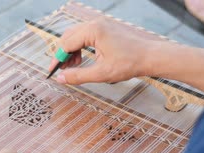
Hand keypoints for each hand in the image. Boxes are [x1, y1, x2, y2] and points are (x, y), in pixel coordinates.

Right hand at [49, 18, 164, 84]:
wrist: (150, 56)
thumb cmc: (130, 63)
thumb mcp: (101, 73)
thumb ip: (78, 76)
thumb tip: (61, 78)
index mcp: (93, 31)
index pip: (66, 44)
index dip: (58, 60)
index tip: (53, 72)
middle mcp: (95, 23)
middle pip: (68, 37)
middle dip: (63, 55)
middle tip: (63, 71)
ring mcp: (100, 24)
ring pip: (75, 36)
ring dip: (71, 51)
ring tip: (74, 66)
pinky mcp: (104, 28)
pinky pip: (85, 35)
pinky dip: (80, 47)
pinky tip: (83, 59)